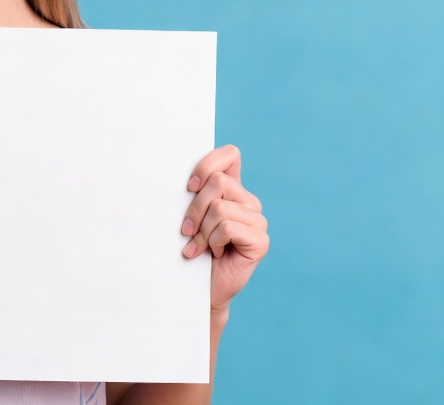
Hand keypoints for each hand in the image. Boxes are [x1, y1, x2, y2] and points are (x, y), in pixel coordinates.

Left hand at [181, 144, 268, 313]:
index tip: (189, 187)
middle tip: (187, 231)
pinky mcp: (261, 240)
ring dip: (201, 230)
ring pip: (220, 208)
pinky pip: (228, 228)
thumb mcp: (189, 215)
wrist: (199, 288)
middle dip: (195, 208)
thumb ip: (193, 192)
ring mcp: (258, 221)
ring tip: (199, 246)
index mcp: (233, 189)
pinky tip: (214, 254)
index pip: (230, 155)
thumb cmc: (191, 248)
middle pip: (218, 182)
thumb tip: (182, 173)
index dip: (207, 164)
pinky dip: (213, 242)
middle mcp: (248, 201)